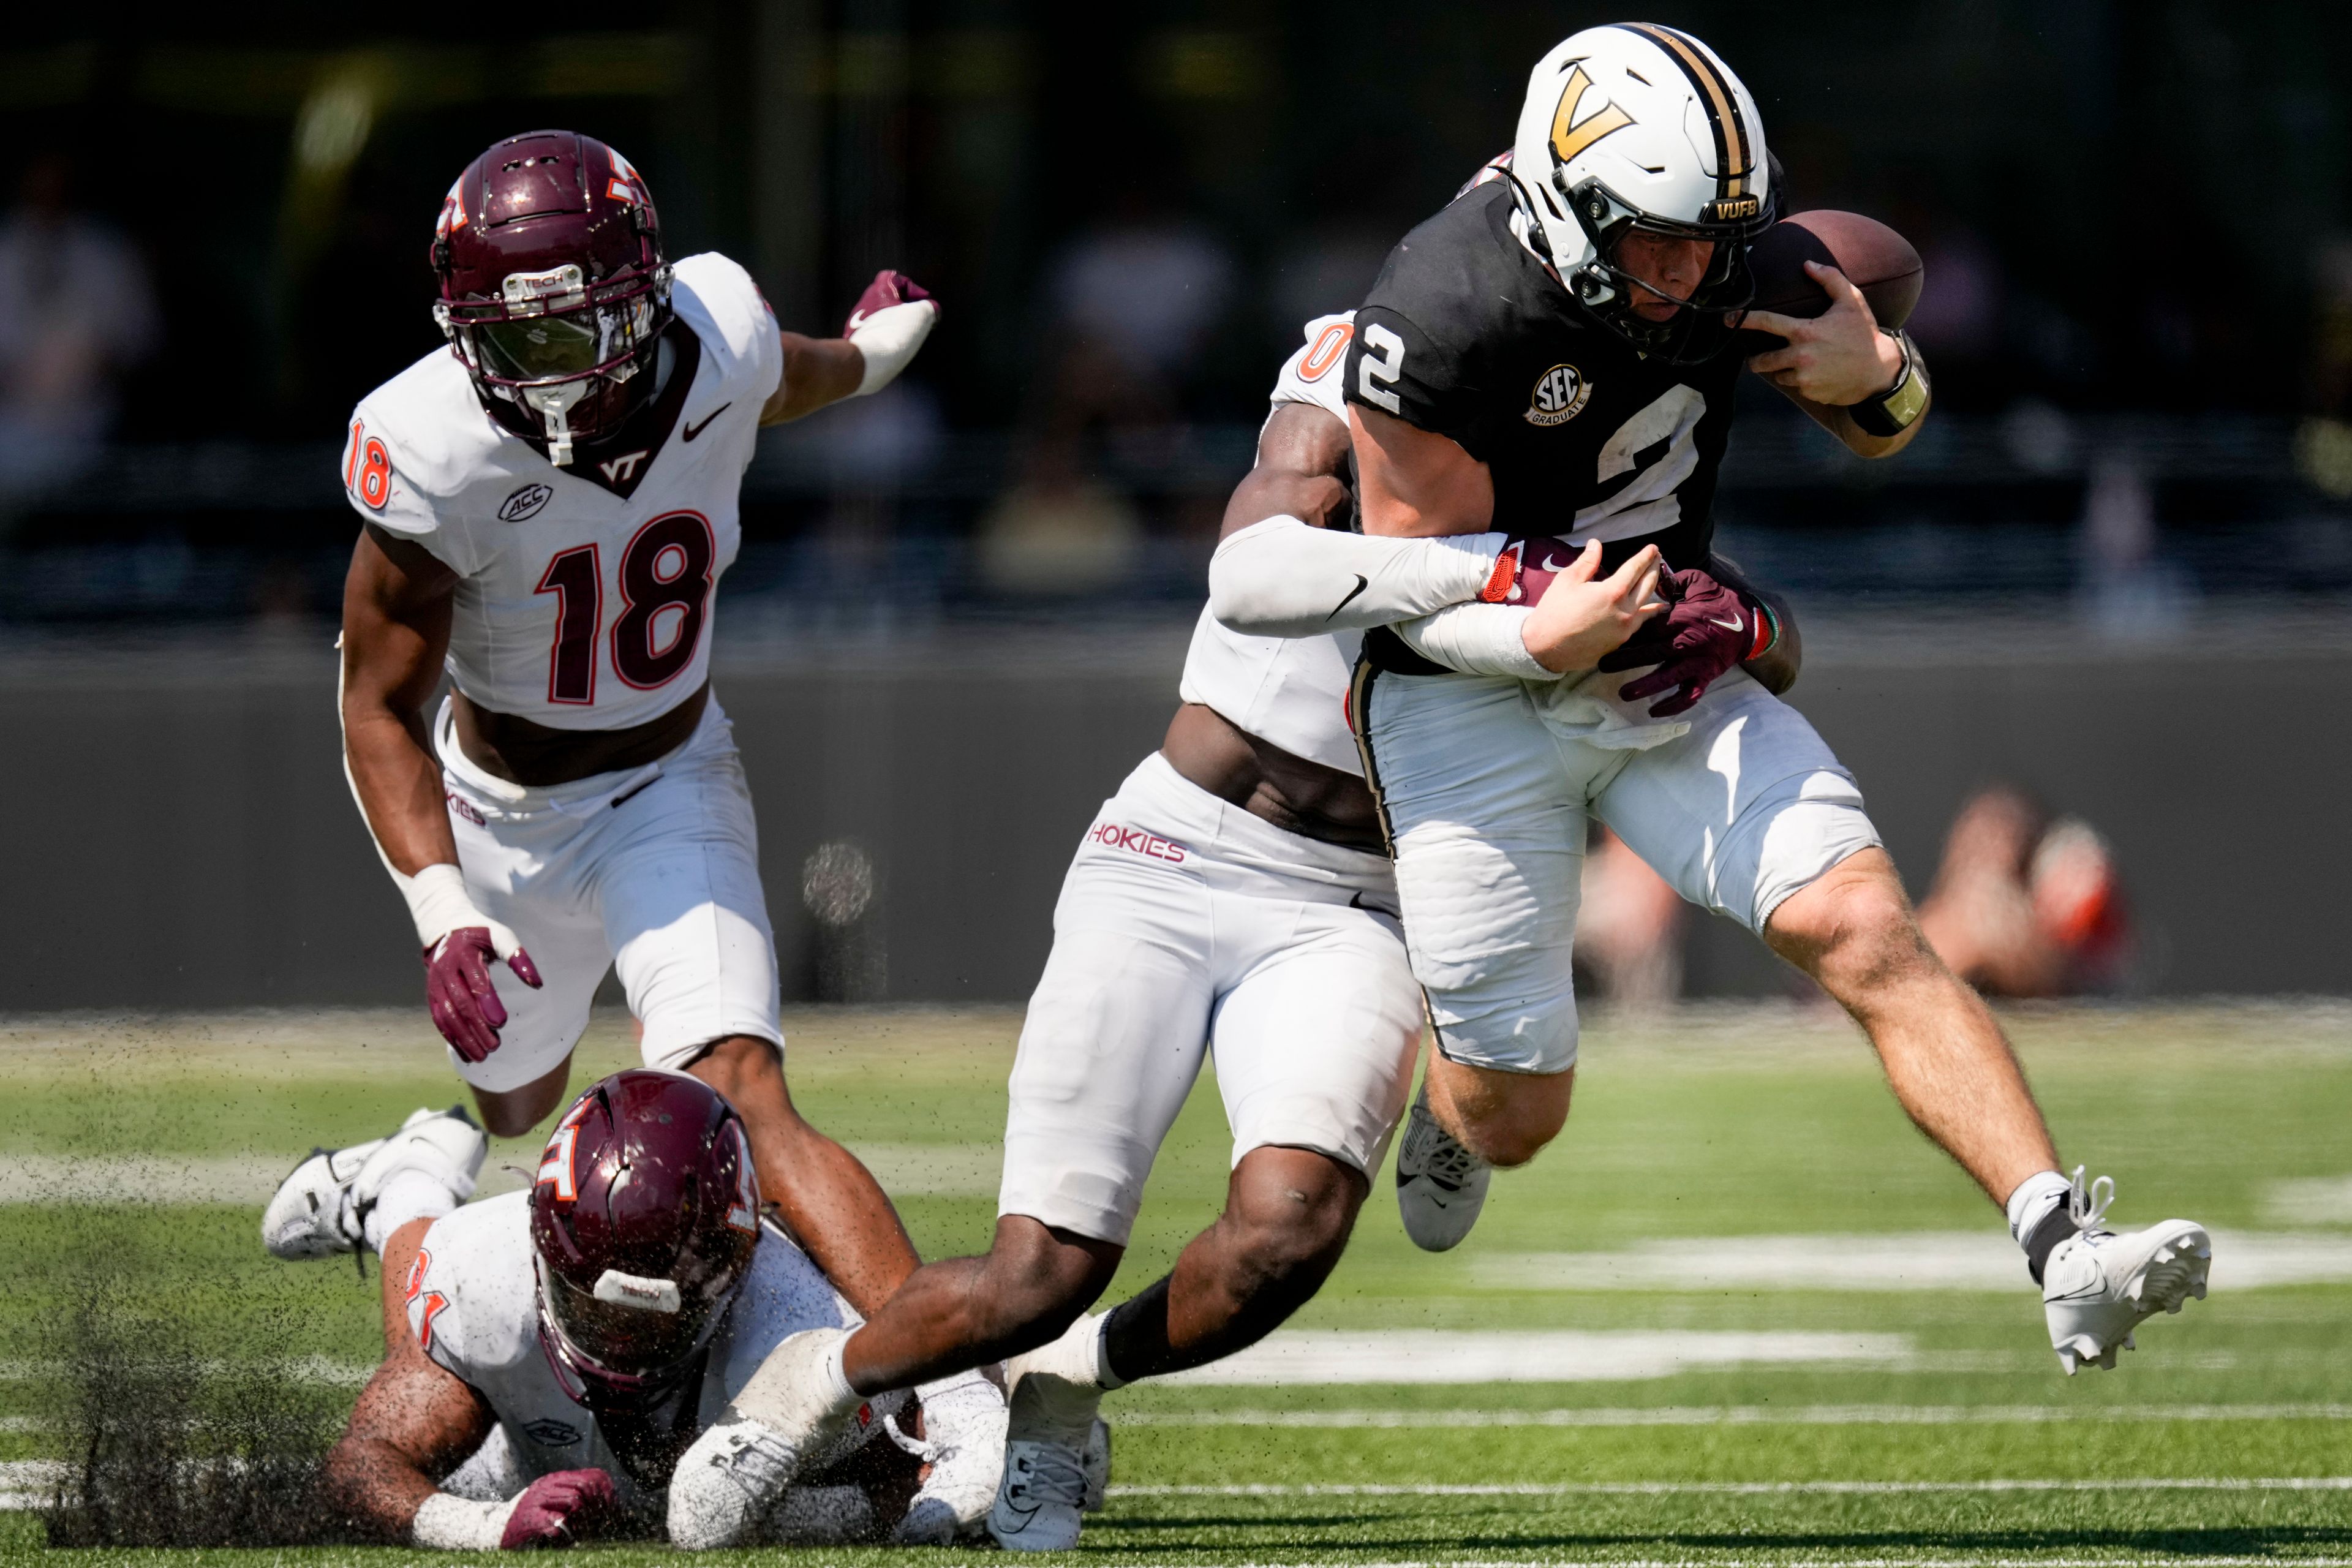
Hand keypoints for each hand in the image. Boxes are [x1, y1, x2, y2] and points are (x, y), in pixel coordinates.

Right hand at [423, 925, 541, 1062]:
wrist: (447, 930)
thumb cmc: (482, 936)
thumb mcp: (501, 937)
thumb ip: (518, 957)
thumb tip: (537, 983)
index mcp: (464, 954)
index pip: (475, 981)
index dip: (487, 1002)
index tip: (501, 1022)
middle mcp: (445, 970)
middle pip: (459, 1003)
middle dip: (477, 1027)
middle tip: (495, 1046)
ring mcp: (435, 984)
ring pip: (447, 1016)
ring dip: (463, 1039)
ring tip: (483, 1057)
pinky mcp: (432, 996)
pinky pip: (439, 1021)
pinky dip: (453, 1039)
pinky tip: (467, 1055)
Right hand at [499, 1468, 618, 1548]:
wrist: (494, 1527)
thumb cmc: (527, 1515)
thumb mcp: (549, 1498)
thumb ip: (569, 1494)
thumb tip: (602, 1498)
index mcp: (555, 1479)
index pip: (591, 1475)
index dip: (607, 1490)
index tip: (613, 1507)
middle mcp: (547, 1485)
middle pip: (586, 1486)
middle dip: (599, 1506)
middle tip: (602, 1523)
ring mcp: (538, 1500)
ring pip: (575, 1500)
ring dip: (585, 1519)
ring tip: (583, 1531)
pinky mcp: (530, 1518)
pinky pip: (555, 1520)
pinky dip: (564, 1529)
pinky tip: (564, 1536)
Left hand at [843, 270, 938, 396]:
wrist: (869, 361)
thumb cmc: (894, 333)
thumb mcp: (921, 314)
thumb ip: (929, 307)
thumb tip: (932, 309)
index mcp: (878, 290)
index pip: (894, 277)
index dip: (912, 288)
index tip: (922, 303)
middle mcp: (864, 302)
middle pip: (886, 297)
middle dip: (902, 307)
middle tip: (915, 319)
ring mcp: (857, 322)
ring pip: (878, 316)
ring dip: (892, 322)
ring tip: (906, 335)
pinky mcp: (856, 340)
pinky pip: (873, 333)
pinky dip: (884, 336)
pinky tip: (893, 347)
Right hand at [1512, 539, 1665, 674]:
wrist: (1545, 647)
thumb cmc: (1553, 611)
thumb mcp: (1567, 580)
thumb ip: (1587, 561)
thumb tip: (1596, 544)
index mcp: (1612, 592)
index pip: (1635, 568)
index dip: (1646, 556)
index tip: (1653, 548)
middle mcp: (1624, 611)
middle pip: (1647, 585)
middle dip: (1654, 569)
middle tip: (1657, 559)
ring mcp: (1624, 629)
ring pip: (1647, 606)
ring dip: (1654, 590)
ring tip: (1657, 580)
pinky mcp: (1620, 642)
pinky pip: (1639, 623)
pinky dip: (1648, 613)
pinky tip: (1654, 609)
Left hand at [1595, 565, 1766, 715]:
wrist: (1748, 623)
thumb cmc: (1717, 602)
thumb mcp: (1697, 583)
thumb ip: (1674, 580)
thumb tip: (1653, 573)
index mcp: (1681, 619)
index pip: (1650, 626)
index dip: (1628, 632)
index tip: (1606, 635)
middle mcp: (1687, 642)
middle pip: (1652, 652)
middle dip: (1626, 659)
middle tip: (1602, 665)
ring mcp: (1697, 662)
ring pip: (1668, 677)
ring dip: (1645, 687)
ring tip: (1624, 693)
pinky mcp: (1706, 676)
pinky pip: (1689, 695)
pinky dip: (1673, 705)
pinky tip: (1654, 711)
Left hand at [1739, 262, 1903, 405]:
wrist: (1880, 371)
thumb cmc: (1864, 334)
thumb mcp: (1852, 301)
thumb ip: (1829, 279)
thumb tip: (1808, 264)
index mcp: (1805, 332)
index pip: (1766, 323)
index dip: (1745, 319)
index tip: (1727, 319)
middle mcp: (1800, 357)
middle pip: (1761, 361)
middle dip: (1756, 360)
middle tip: (1758, 357)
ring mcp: (1804, 378)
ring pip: (1778, 375)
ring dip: (1783, 370)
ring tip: (1801, 364)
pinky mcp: (1810, 393)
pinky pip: (1796, 387)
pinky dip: (1801, 381)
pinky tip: (1817, 374)